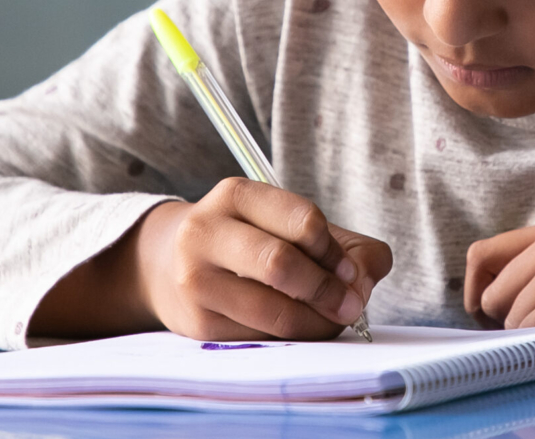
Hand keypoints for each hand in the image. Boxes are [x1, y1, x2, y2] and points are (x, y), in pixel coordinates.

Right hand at [31, 178, 390, 341]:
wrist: (166, 265)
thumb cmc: (247, 242)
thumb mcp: (286, 224)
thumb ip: (344, 245)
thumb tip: (368, 278)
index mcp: (237, 195)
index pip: (304, 220)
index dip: (337, 253)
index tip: (353, 274)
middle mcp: (207, 231)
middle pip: (282, 264)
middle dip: (328, 291)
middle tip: (351, 306)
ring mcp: (197, 279)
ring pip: (273, 310)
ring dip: (317, 323)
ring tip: (331, 321)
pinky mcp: (197, 323)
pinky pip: (260, 338)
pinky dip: (292, 338)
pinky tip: (299, 329)